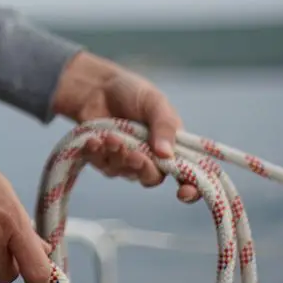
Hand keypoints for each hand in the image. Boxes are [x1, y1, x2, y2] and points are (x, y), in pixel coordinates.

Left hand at [52, 52, 198, 202]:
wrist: (96, 88)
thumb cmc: (131, 92)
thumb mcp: (154, 102)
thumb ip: (164, 126)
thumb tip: (167, 155)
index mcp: (171, 145)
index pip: (185, 174)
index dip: (189, 189)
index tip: (183, 194)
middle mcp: (150, 158)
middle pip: (151, 178)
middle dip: (142, 167)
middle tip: (134, 153)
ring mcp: (125, 162)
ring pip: (124, 172)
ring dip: (117, 155)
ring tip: (110, 136)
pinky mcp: (103, 160)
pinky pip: (102, 166)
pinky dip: (98, 154)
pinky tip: (93, 141)